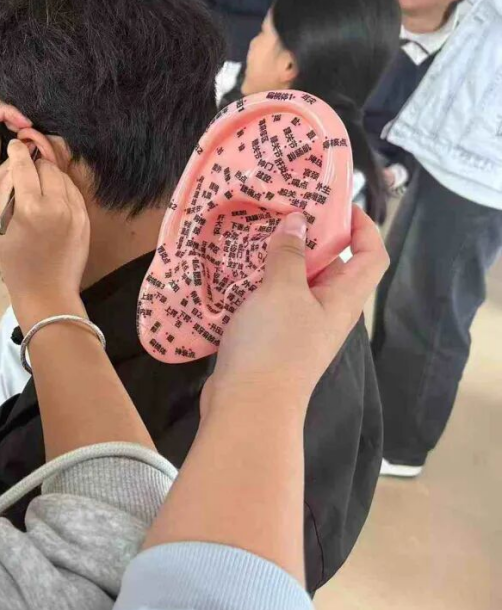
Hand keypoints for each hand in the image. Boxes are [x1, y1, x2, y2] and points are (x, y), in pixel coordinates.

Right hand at [0, 139, 89, 331]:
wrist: (48, 293)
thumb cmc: (17, 266)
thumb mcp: (3, 228)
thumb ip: (10, 196)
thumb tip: (15, 170)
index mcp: (31, 208)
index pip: (24, 166)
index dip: (18, 151)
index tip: (15, 144)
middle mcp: (56, 205)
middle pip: (46, 167)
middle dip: (34, 164)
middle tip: (25, 167)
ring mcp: (75, 211)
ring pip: (62, 177)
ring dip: (49, 175)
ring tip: (38, 183)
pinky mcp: (85, 219)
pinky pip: (73, 192)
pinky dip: (61, 189)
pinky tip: (52, 196)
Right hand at [206, 206, 388, 413]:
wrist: (248, 406)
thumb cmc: (274, 345)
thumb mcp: (282, 290)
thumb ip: (290, 253)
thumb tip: (298, 220)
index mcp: (343, 299)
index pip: (372, 256)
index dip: (364, 227)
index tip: (338, 203)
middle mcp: (327, 312)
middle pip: (333, 266)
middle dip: (313, 236)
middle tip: (284, 210)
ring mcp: (300, 327)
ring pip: (298, 282)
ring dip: (282, 258)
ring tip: (256, 233)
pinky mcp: (273, 338)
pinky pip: (273, 300)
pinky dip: (260, 282)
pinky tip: (237, 270)